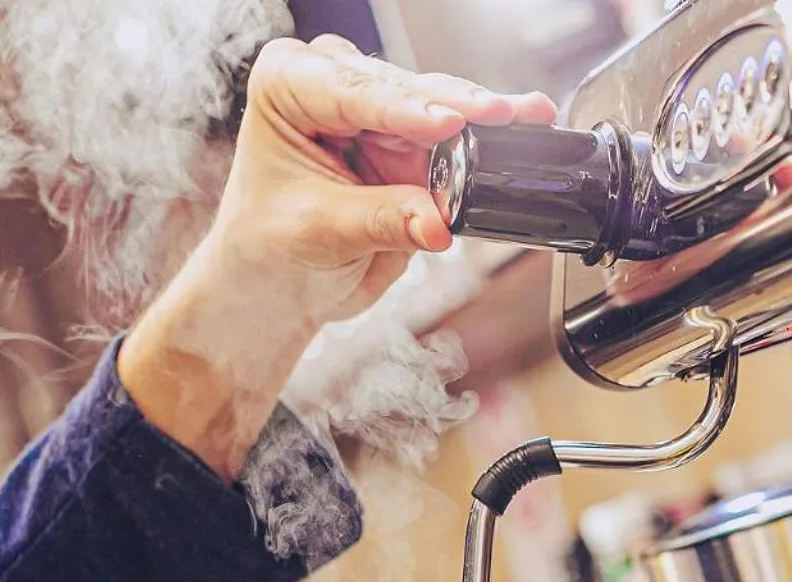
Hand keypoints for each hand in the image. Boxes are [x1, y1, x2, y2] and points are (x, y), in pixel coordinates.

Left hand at [120, 36, 554, 477]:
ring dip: (483, 118)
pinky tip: (519, 129)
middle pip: (404, 89)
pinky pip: (459, 139)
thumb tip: (437, 220)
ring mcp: (380, 113)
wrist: (279, 285)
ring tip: (521, 119)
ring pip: (440, 106)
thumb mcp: (320, 231)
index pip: (353, 92)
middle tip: (499, 115)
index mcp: (288, 86)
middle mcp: (334, 86)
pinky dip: (490, 139)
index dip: (405, 108)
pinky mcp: (415, 144)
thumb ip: (383, 220)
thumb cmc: (270, 247)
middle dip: (454, 106)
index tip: (449, 123)